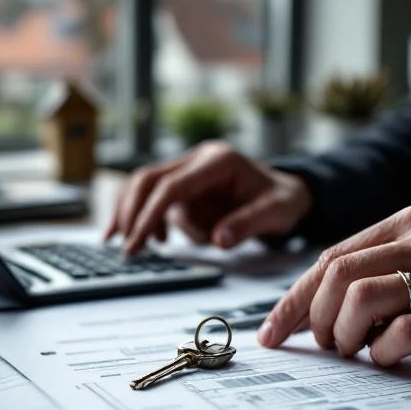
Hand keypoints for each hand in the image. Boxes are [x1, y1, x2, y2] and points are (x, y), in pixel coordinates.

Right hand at [104, 141, 311, 253]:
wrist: (285, 194)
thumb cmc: (281, 200)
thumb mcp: (275, 213)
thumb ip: (247, 224)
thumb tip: (219, 240)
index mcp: (217, 161)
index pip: (172, 185)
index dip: (150, 213)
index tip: (136, 240)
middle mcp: (198, 161)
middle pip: (147, 179)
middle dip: (130, 212)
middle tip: (125, 246)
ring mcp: (189, 173)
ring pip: (145, 189)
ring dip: (137, 218)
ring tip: (140, 248)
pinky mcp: (184, 187)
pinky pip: (155, 201)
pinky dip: (150, 221)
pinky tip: (161, 241)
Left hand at [257, 203, 410, 366]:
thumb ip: (378, 270)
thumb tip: (312, 311)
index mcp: (409, 221)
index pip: (330, 258)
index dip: (294, 299)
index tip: (271, 333)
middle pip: (336, 276)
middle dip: (314, 319)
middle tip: (326, 346)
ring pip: (360, 300)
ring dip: (344, 336)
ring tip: (356, 351)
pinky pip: (400, 333)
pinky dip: (383, 352)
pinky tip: (391, 357)